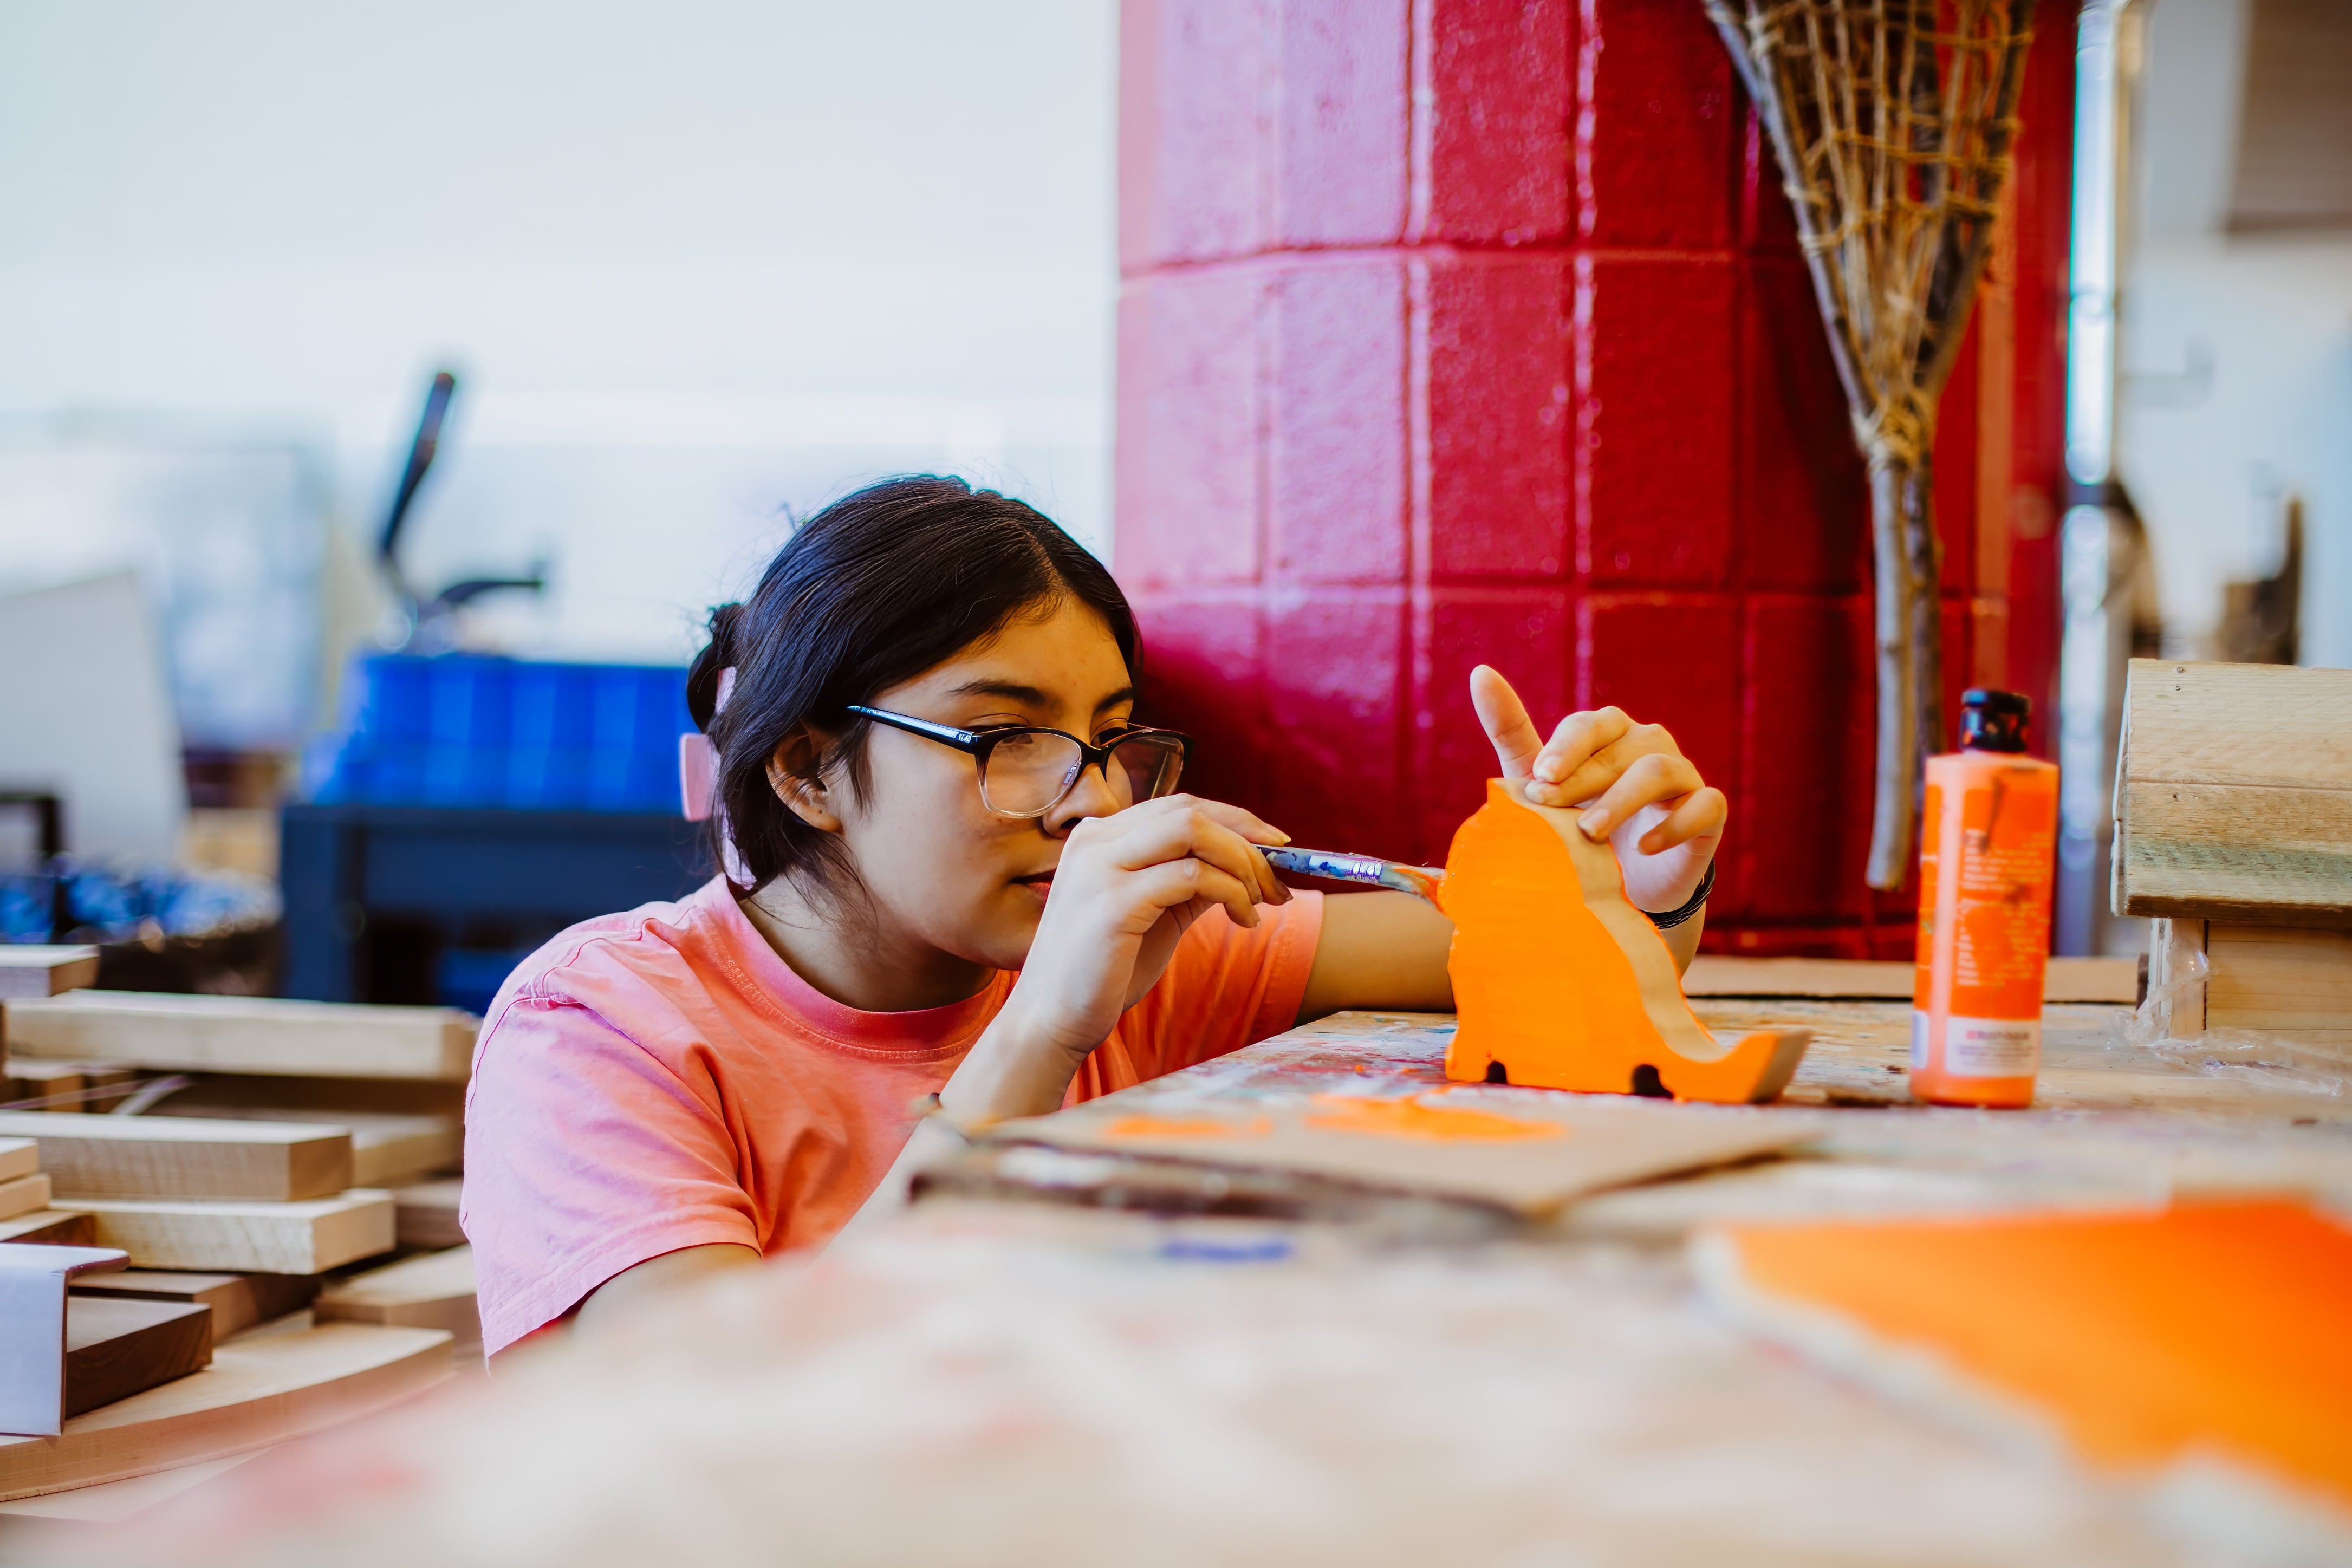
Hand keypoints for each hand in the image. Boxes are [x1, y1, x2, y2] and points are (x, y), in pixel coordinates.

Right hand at [949, 796, 1289, 1119]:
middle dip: (1247, 838)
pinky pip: (1193, 876)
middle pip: (1191, 809)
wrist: (1050, 1021)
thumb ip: (1188, 881)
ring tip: (1262, 902)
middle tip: (1279, 879)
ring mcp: (1100, 867)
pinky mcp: (1112, 902)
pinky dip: (1232, 892)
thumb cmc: (1102, 972)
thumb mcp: (1152, 913)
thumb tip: (1246, 862)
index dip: (1235, 820)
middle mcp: (1095, 840)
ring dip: (1243, 862)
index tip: (1275, 846)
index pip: (1180, 806)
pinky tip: (1243, 920)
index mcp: (1099, 837)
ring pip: (1195, 831)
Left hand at [1469, 665, 1724, 913]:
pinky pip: (1704, 805)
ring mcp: (1683, 777)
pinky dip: (1675, 824)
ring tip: (1589, 832)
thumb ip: (1513, 732)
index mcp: (1609, 734)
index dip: (1565, 748)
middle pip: (1620, 747)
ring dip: (1621, 799)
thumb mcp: (1542, 784)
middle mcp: (1649, 745)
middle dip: (1581, 779)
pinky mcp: (1709, 813)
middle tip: (1549, 808)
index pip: (1588, 726)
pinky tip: (1644, 847)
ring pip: (1659, 769)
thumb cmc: (1576, 825)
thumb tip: (1480, 673)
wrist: (1623, 887)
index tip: (1540, 777)